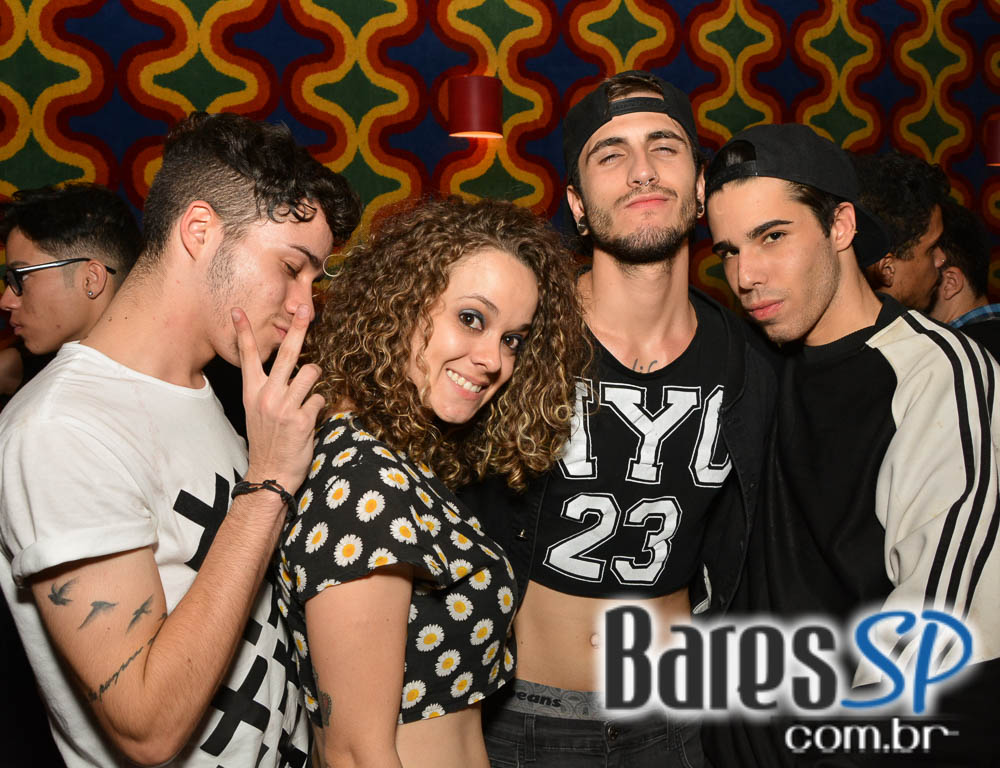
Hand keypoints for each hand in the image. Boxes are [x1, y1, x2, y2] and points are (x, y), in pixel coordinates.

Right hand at [233, 304, 323, 492]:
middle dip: (298, 327)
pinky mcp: (301, 419)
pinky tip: (311, 417)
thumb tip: (286, 370)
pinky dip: (320, 405)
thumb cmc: (267, 441)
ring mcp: (284, 406)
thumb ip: (267, 388)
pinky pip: (320, 398)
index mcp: (252, 392)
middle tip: (306, 309)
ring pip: (310, 372)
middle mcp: (266, 395)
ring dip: (315, 378)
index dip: (244, 332)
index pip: (247, 357)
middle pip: (286, 353)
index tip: (237, 310)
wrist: (270, 473)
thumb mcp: (256, 411)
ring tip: (308, 393)